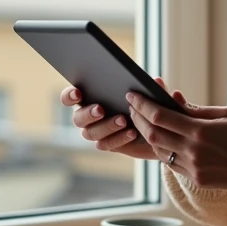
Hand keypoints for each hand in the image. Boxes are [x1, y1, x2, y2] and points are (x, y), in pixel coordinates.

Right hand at [61, 77, 183, 160]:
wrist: (156, 129)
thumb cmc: (147, 105)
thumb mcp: (151, 94)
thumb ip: (153, 88)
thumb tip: (157, 80)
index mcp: (90, 97)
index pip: (69, 97)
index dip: (69, 95)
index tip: (78, 93)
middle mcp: (88, 116)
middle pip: (77, 118)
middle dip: (88, 113)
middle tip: (101, 109)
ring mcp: (96, 132)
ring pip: (90, 133)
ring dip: (105, 126)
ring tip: (123, 120)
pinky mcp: (107, 144)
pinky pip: (105, 145)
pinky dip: (118, 138)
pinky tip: (132, 132)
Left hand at [126, 91, 226, 190]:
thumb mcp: (223, 114)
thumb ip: (195, 109)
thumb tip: (173, 98)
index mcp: (200, 132)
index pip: (160, 116)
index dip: (143, 105)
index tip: (132, 95)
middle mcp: (193, 151)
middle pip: (153, 134)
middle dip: (138, 118)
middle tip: (132, 106)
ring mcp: (193, 168)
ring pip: (158, 150)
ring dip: (147, 135)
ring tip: (143, 121)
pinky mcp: (195, 179)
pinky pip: (170, 163)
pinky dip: (162, 149)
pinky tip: (160, 138)